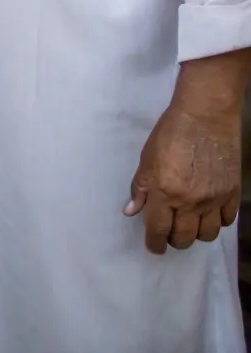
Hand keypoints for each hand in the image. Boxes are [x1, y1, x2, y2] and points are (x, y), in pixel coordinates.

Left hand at [124, 101, 240, 253]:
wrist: (205, 115)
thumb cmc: (171, 132)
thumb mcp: (147, 157)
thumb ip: (141, 187)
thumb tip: (131, 211)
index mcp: (165, 192)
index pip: (158, 230)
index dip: (154, 243)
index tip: (154, 246)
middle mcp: (190, 202)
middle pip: (184, 238)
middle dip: (174, 239)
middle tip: (170, 231)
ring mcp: (213, 199)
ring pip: (207, 235)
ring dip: (196, 234)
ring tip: (189, 223)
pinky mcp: (231, 193)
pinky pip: (226, 221)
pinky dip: (217, 221)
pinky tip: (209, 212)